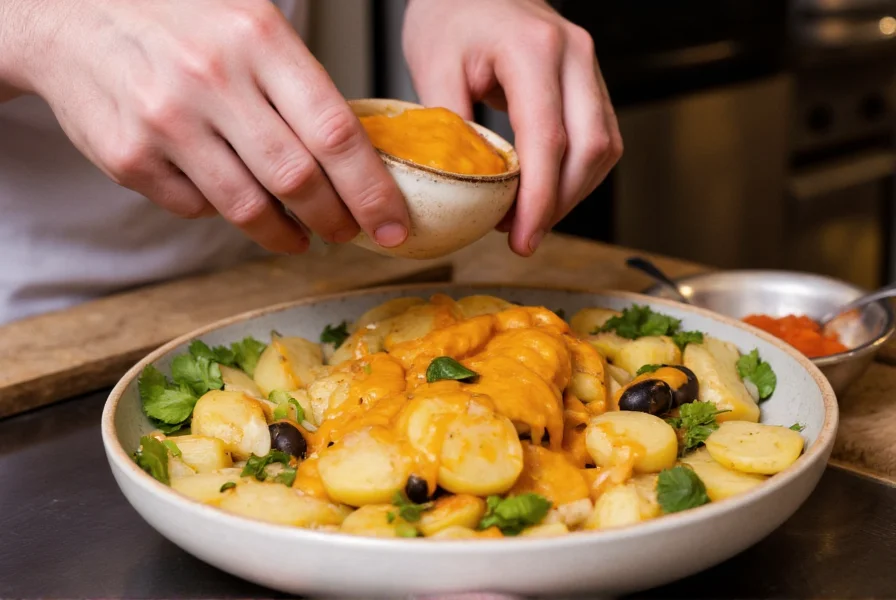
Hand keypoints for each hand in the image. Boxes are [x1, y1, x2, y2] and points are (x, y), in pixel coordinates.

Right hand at [4, 0, 408, 252]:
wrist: (67, 14)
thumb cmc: (177, 19)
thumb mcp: (248, 20)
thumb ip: (299, 81)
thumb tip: (360, 153)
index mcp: (257, 36)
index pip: (334, 132)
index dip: (372, 190)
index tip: (393, 224)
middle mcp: (212, 79)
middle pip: (298, 180)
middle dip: (336, 220)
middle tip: (348, 231)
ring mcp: (165, 121)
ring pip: (248, 208)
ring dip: (285, 233)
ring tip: (300, 235)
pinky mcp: (129, 157)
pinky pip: (197, 208)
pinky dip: (224, 214)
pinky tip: (235, 199)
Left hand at [403, 0, 621, 255]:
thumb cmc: (450, 16)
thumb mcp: (433, 66)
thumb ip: (452, 129)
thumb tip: (466, 192)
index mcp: (533, 49)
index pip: (548, 139)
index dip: (538, 198)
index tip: (521, 238)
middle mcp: (574, 54)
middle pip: (590, 148)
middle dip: (560, 205)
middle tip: (522, 238)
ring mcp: (588, 66)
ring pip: (604, 148)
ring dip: (572, 194)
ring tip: (529, 219)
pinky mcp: (589, 81)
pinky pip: (600, 137)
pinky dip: (577, 174)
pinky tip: (546, 193)